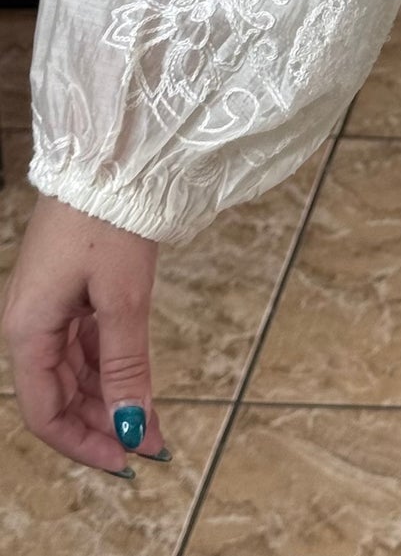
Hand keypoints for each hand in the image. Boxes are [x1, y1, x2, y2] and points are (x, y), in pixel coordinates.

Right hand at [2, 194, 168, 476]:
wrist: (108, 157)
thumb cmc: (110, 222)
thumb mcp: (123, 298)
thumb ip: (126, 366)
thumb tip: (135, 428)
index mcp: (28, 331)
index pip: (45, 412)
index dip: (84, 444)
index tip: (126, 462)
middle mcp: (31, 324)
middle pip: (60, 396)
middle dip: (102, 425)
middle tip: (151, 446)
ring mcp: (51, 306)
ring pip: (75, 372)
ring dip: (110, 399)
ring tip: (152, 423)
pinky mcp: (72, 290)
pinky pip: (87, 344)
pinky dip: (112, 367)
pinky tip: (139, 384)